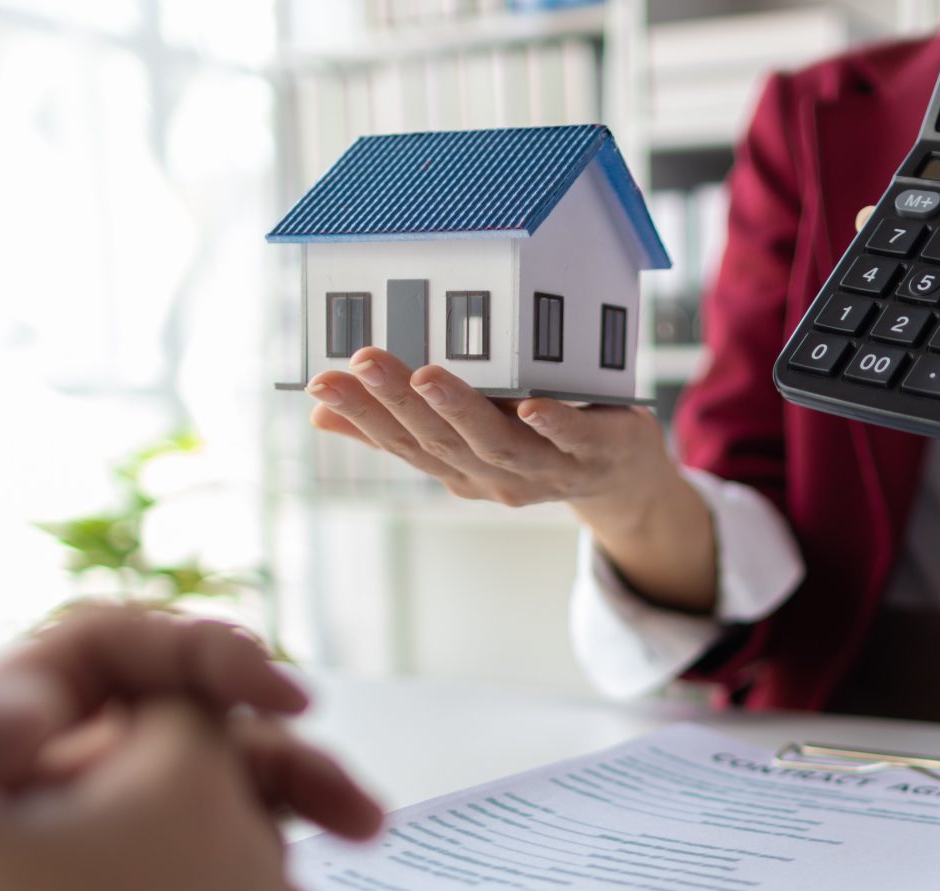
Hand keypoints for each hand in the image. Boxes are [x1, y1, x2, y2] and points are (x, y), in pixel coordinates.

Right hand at [305, 348, 722, 613]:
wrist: (622, 479)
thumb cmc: (536, 444)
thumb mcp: (463, 439)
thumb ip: (400, 427)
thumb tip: (317, 415)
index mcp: (459, 470)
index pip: (400, 443)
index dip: (360, 416)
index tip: (322, 381)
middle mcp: (495, 476)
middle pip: (439, 441)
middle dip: (396, 402)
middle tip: (359, 362)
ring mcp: (546, 470)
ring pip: (495, 443)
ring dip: (459, 410)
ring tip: (425, 375)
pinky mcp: (594, 453)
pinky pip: (570, 440)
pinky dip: (552, 425)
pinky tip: (532, 403)